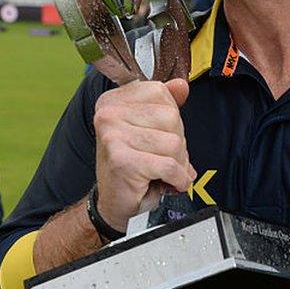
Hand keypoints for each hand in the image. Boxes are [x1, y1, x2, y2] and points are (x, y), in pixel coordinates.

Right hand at [93, 79, 195, 232]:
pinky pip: (170, 166)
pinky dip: (177, 179)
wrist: (113, 203)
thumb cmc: (131, 166)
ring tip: (163, 172)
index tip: (158, 136)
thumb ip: (165, 104)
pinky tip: (168, 183)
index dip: (171, 119)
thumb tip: (181, 85)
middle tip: (161, 159)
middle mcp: (108, 114)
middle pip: (171, 117)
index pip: (162, 93)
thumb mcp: (149, 129)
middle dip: (177, 143)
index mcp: (113, 100)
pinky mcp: (123, 161)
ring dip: (178, 163)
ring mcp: (113, 137)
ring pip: (174, 143)